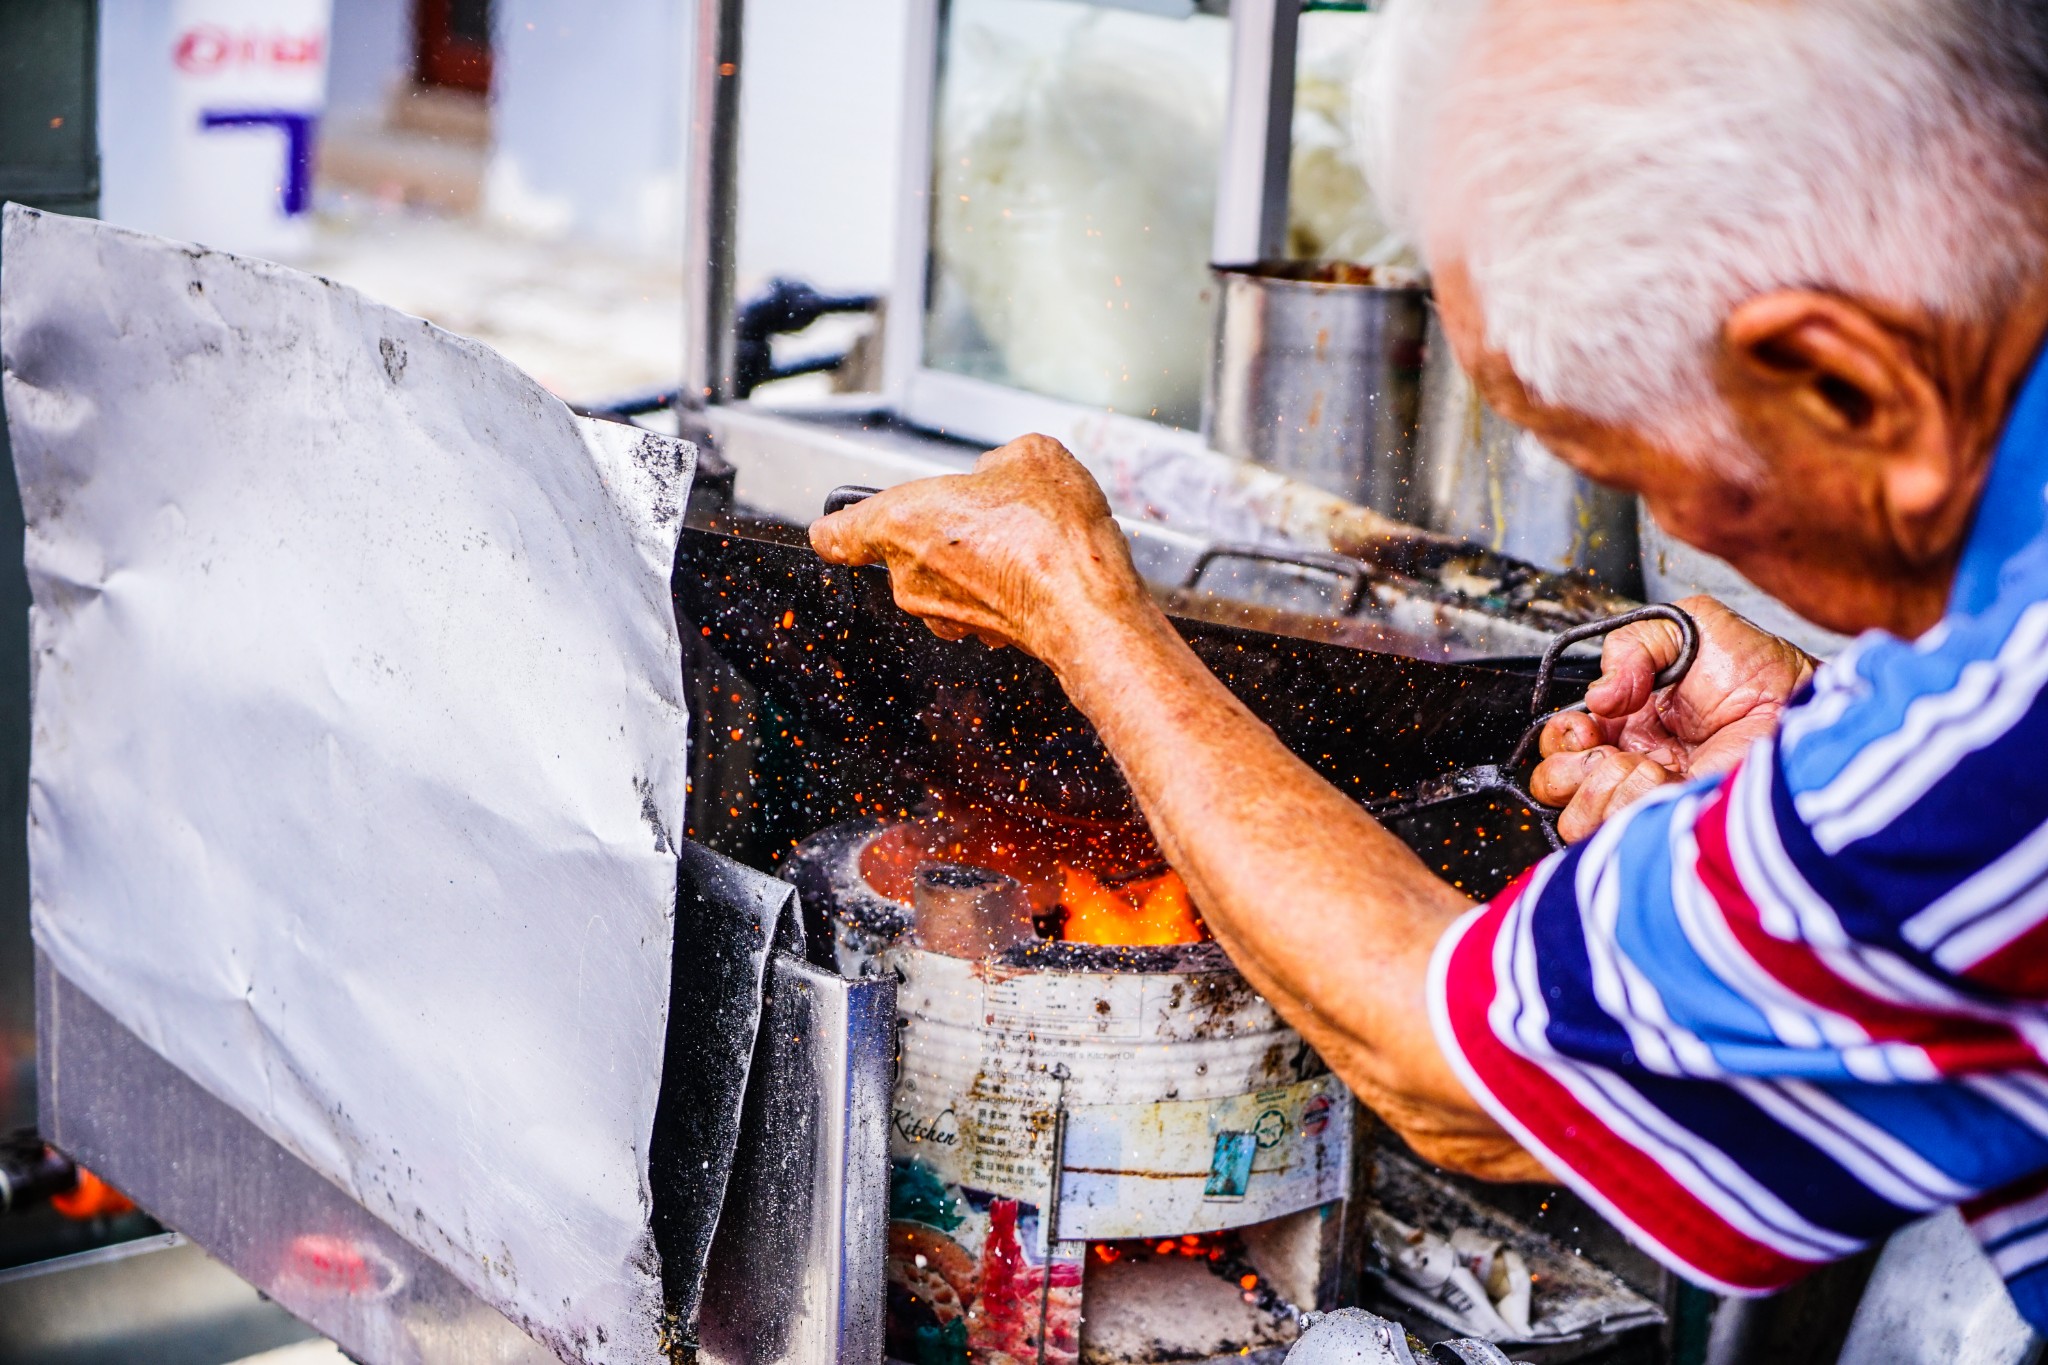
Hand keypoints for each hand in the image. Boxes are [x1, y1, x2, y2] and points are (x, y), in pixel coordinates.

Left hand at [808, 434, 1150, 665]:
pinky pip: (980, 603)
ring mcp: (942, 614)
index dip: (841, 524)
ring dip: (974, 561)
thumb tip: (1001, 473)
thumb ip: (1000, 461)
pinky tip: (1039, 568)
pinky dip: (1003, 588)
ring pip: (944, 578)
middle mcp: (910, 577)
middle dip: (942, 529)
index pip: (836, 536)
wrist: (1087, 606)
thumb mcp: (1028, 457)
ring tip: (1022, 539)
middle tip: (984, 512)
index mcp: (900, 523)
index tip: (846, 519)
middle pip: (905, 549)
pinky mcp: (979, 637)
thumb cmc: (1047, 537)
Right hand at [1530, 595, 1815, 841]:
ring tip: (1641, 766)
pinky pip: (1620, 828)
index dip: (1561, 738)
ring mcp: (1650, 796)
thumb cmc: (1760, 668)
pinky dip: (1628, 800)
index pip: (1560, 746)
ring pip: (1579, 820)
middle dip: (1568, 769)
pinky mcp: (1672, 819)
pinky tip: (1659, 779)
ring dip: (1598, 789)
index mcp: (1624, 721)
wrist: (1804, 702)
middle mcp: (1630, 762)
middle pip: (1554, 788)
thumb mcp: (1686, 628)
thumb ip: (1631, 646)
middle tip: (1608, 750)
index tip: (1589, 726)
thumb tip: (1598, 697)